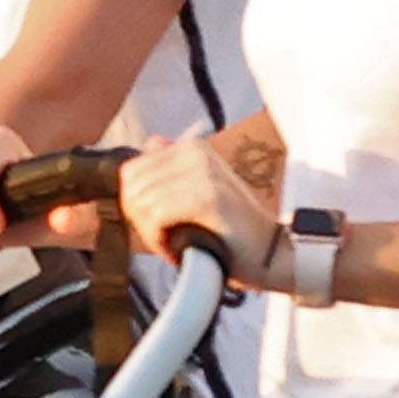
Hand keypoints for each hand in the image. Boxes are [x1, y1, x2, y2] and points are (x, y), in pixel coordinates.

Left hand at [118, 131, 273, 273]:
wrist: (268, 253)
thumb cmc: (225, 230)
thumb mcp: (195, 191)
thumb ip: (169, 169)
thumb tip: (150, 144)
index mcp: (190, 147)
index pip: (130, 172)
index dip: (134, 205)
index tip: (156, 223)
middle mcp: (195, 151)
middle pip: (131, 187)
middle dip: (140, 219)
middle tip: (164, 236)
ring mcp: (203, 172)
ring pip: (141, 202)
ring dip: (150, 232)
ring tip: (174, 243)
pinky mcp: (208, 196)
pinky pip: (156, 216)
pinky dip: (158, 238)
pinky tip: (176, 247)